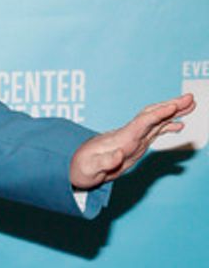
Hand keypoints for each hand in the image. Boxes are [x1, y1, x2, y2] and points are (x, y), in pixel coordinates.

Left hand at [70, 93, 196, 189]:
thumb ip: (104, 162)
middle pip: (152, 115)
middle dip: (171, 106)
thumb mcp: (90, 169)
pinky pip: (154, 131)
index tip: (173, 106)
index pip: (142, 122)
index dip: (158, 114)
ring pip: (156, 120)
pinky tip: (180, 125)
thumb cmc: (81, 168)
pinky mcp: (134, 144)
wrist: (76, 167)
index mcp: (121, 139)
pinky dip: (168, 125)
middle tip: (190, 98)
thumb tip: (118, 155)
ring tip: (192, 104)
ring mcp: (133, 138)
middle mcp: (129, 135)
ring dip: (174, 112)